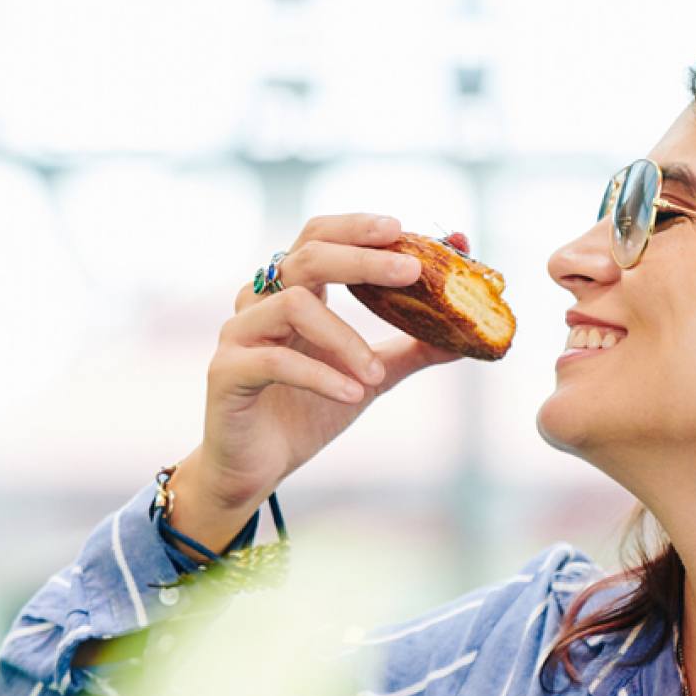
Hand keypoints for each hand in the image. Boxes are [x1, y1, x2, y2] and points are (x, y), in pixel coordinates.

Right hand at [171, 214, 459, 545]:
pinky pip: (275, 359)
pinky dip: (320, 375)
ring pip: (294, 304)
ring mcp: (239, 333)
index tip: (404, 230)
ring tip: (376, 375)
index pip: (321, 236)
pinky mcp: (226, 372)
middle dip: (363, 258)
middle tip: (412, 272)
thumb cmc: (306, 412)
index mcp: (293, 291)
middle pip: (308, 254)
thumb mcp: (369, 376)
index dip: (361, 227)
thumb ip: (411, 350)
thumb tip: (469, 334)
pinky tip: (353, 394)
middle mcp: (260, 300)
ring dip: (346, 336)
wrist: (256, 468)